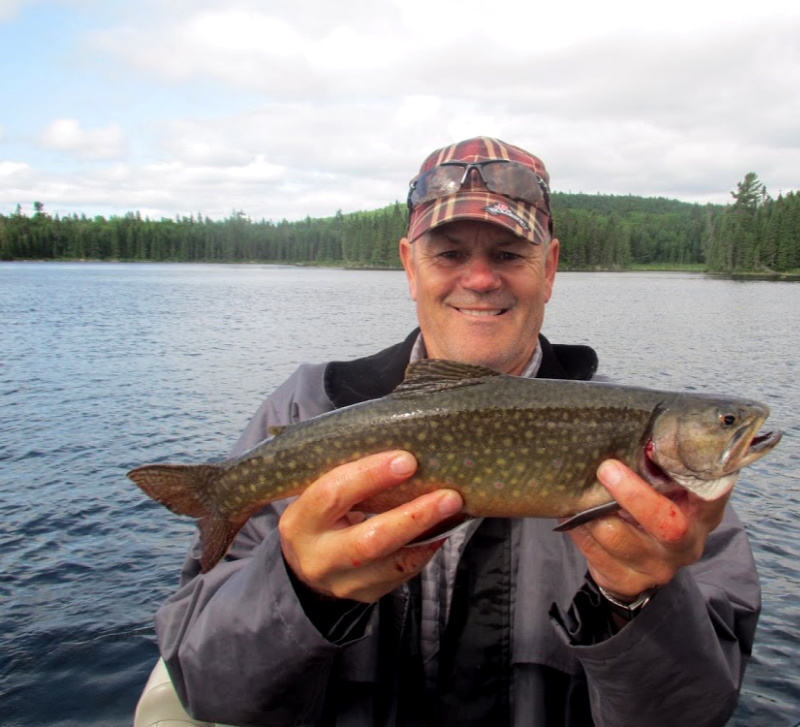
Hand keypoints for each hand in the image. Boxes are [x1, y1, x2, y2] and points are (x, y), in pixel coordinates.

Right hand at [279, 450, 463, 602]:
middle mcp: (317, 557)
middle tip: (448, 495)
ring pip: (394, 562)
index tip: (407, 460)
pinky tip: (442, 527)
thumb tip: (403, 447)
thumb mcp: (319, 493)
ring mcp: (342, 582)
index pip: (332, 495)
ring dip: (429, 532)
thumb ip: (349, 476)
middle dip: (414, 515)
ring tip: (453, 508)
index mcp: (299, 522)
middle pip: (370, 539)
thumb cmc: (321, 513)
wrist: (307, 562)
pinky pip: (403, 572)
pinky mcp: (364, 594)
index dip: (370, 476)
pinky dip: (426, 547)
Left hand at [565, 459, 730, 600]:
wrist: (640, 564)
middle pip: (667, 524)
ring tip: (578, 488)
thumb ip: (661, 466)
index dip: (697, 475)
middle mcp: (687, 544)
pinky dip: (577, 526)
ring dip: (591, 510)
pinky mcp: (627, 581)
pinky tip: (571, 510)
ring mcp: (657, 567)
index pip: (713, 493)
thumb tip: (634, 425)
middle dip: (634, 495)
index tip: (666, 451)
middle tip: (606, 468)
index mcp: (703, 513)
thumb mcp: (667, 489)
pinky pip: (592, 550)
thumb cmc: (652, 508)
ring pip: (617, 536)